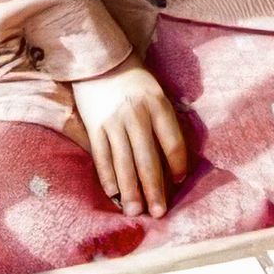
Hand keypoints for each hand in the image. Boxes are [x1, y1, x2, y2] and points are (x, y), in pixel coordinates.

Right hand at [72, 55, 186, 218]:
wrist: (100, 60)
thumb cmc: (134, 82)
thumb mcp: (156, 93)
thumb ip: (164, 122)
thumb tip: (172, 161)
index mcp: (157, 105)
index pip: (172, 142)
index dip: (177, 164)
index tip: (179, 181)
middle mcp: (136, 114)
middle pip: (148, 159)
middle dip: (154, 189)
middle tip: (159, 213)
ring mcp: (114, 121)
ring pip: (124, 163)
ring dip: (130, 191)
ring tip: (135, 211)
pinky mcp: (94, 126)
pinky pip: (102, 156)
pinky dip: (108, 177)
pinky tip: (113, 194)